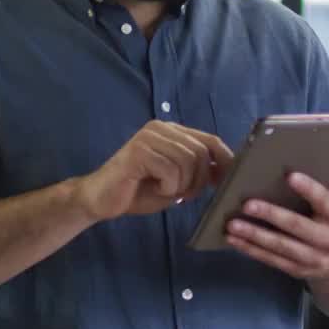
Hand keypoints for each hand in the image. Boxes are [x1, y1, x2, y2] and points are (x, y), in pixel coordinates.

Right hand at [75, 121, 232, 221]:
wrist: (100, 200)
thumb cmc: (138, 191)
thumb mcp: (177, 182)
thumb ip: (197, 172)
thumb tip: (226, 170)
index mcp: (172, 132)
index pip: (209, 140)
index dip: (224, 160)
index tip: (228, 180)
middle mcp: (161, 128)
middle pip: (201, 152)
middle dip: (198, 180)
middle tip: (182, 194)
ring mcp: (149, 137)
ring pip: (188, 161)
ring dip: (182, 185)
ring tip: (165, 190)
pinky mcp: (139, 150)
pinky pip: (170, 171)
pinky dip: (167, 187)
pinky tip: (152, 188)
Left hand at [224, 171, 328, 281]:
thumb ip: (327, 181)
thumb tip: (320, 153)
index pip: (324, 200)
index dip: (308, 188)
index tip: (290, 176)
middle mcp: (328, 239)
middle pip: (297, 226)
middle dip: (271, 215)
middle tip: (247, 204)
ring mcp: (312, 258)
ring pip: (280, 246)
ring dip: (254, 235)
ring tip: (232, 224)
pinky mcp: (297, 270)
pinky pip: (271, 259)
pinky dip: (250, 249)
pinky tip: (233, 239)